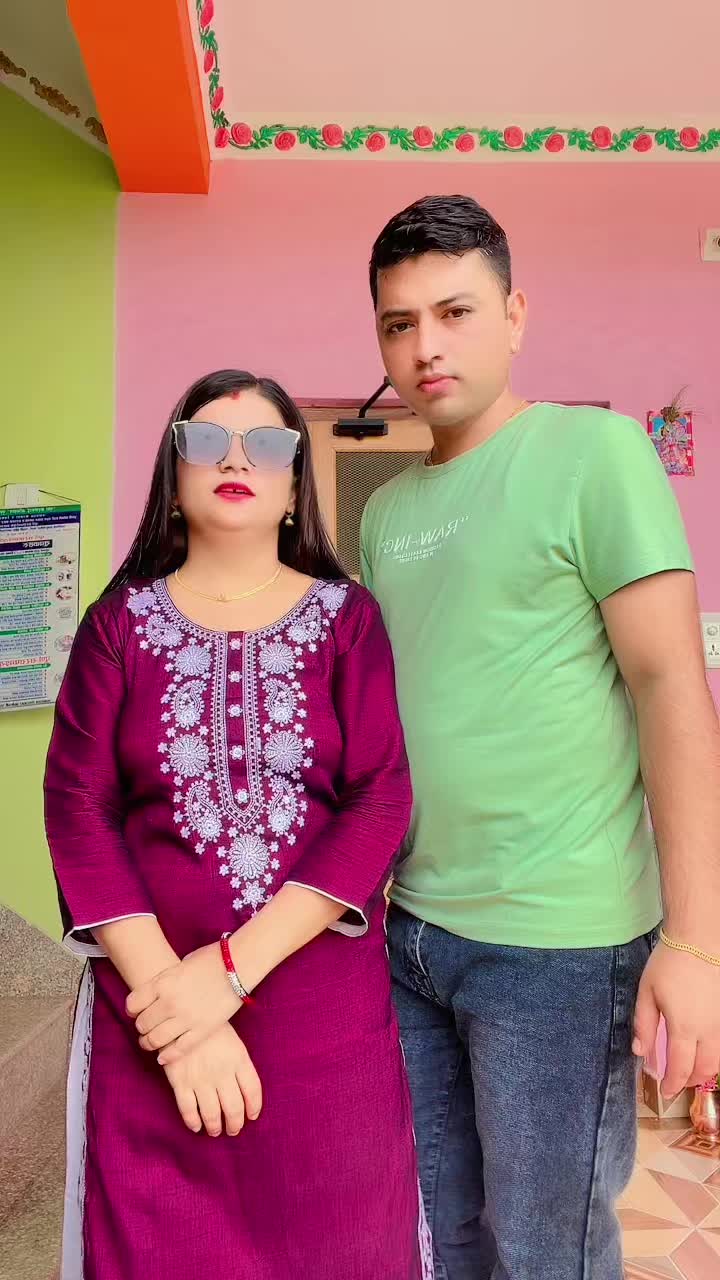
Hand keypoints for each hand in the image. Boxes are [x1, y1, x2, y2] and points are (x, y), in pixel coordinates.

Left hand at [127, 942, 241, 1063]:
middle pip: (142, 1023)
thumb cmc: (210, 959)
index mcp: (162, 983)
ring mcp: (185, 1018)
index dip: (133, 1009)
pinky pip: (178, 1049)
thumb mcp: (180, 965)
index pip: (133, 1004)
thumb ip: (166, 982)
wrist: (238, 964)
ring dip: (149, 1043)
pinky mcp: (201, 1030)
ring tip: (150, 1042)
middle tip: (145, 1027)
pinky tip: (162, 1056)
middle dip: (142, 1026)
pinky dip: (167, 1055)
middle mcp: (169, 1002)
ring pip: (155, 1040)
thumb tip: (158, 995)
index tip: (136, 1011)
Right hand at [164, 1022, 261, 1135]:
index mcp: (238, 1059)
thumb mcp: (233, 1041)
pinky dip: (193, 1122)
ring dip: (215, 1127)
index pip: (252, 1091)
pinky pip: (188, 1110)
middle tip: (233, 1129)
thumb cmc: (210, 1028)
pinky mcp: (180, 1081)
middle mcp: (222, 1072)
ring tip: (215, 1131)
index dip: (254, 1107)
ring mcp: (200, 1078)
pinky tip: (196, 1126)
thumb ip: (240, 1065)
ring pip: (212, 1114)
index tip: (252, 1116)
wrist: (181, 1014)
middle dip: (235, 1124)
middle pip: (234, 1108)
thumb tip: (246, 1093)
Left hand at [633, 943, 719, 1096]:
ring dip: (705, 1070)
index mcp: (684, 1027)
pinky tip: (705, 1049)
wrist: (699, 938)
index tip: (665, 1092)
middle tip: (677, 1083)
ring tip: (691, 1069)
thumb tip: (640, 1053)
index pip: (680, 1068)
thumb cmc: (670, 963)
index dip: (672, 1084)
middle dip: (689, 1081)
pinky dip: (715, 1054)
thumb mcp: (647, 992)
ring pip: (719, 1060)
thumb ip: (643, 1024)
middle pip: (704, 1070)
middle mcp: (709, 1030)